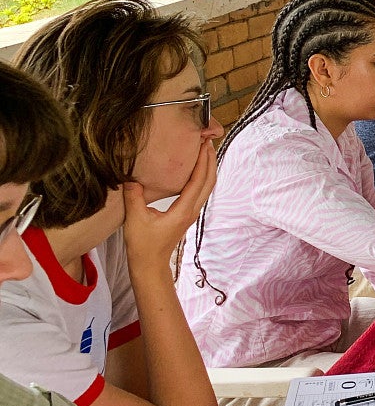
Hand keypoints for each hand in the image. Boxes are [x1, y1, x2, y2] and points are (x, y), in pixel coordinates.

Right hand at [122, 139, 215, 271]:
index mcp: (184, 209)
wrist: (150, 264)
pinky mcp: (187, 214)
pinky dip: (202, 177)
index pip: (198, 180)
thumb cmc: (143, 245)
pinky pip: (200, 192)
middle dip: (210, 160)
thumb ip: (134, 198)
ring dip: (208, 168)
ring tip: (205, 151)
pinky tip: (195, 170)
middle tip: (208, 140)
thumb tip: (131, 178)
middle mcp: (192, 209)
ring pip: (207, 187)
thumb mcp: (135, 220)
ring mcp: (191, 212)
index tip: (204, 143)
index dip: (203, 161)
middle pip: (209, 181)